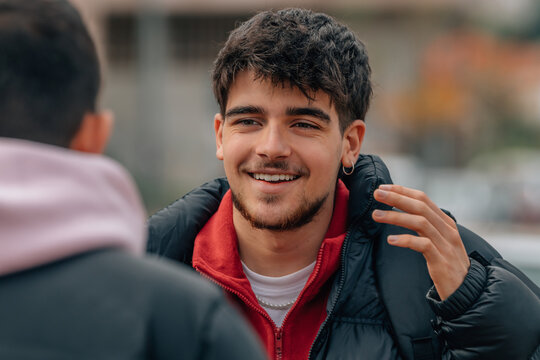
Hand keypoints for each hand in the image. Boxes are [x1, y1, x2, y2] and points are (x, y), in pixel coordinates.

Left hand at [372, 184, 469, 299]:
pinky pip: (423, 245)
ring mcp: (446, 245)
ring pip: (420, 223)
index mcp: (445, 222)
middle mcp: (447, 230)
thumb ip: (425, 226)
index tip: (383, 188)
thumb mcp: (439, 241)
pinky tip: (391, 240)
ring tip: (376, 215)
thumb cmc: (446, 264)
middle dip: (397, 198)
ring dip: (396, 217)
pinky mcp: (442, 262)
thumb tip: (402, 211)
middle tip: (377, 194)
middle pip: (421, 207)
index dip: (403, 191)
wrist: (466, 292)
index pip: (423, 199)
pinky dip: (406, 240)